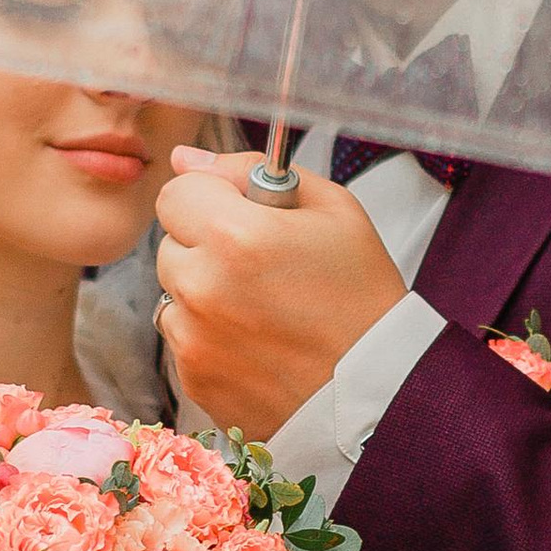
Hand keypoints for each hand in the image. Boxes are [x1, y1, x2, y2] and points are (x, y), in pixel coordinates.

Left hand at [154, 145, 405, 438]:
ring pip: (173, 293)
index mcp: (235, 236)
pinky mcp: (194, 379)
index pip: (176, 193)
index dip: (211, 198)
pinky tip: (258, 343)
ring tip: (262, 309)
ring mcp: (194, 340)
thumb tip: (184, 158)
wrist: (379, 392)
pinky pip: (183, 339)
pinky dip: (210, 336)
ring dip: (204, 292)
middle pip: (171, 243)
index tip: (242, 214)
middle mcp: (202, 288)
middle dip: (206, 245)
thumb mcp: (332, 210)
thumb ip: (251, 171)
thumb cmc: (363, 295)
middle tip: (262, 265)